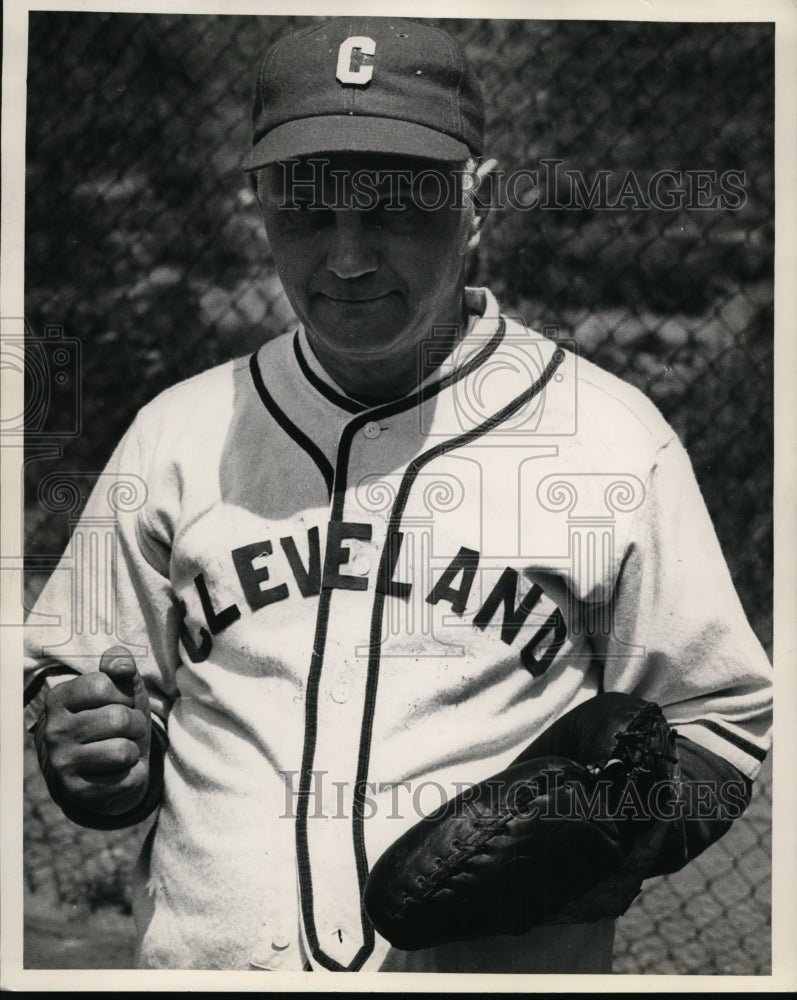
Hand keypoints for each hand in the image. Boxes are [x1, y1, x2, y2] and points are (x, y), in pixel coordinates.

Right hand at [38, 646, 151, 816]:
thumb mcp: (120, 688)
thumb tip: (123, 665)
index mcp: (59, 699)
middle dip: (136, 723)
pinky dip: (135, 773)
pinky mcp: (78, 792)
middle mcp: (53, 731)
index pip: (103, 684)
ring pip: (123, 750)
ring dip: (135, 749)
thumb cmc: (115, 719)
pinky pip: (127, 778)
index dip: (124, 694)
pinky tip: (119, 771)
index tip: (119, 703)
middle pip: (118, 719)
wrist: (105, 767)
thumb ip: (120, 666)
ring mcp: (62, 763)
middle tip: (127, 730)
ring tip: (124, 749)